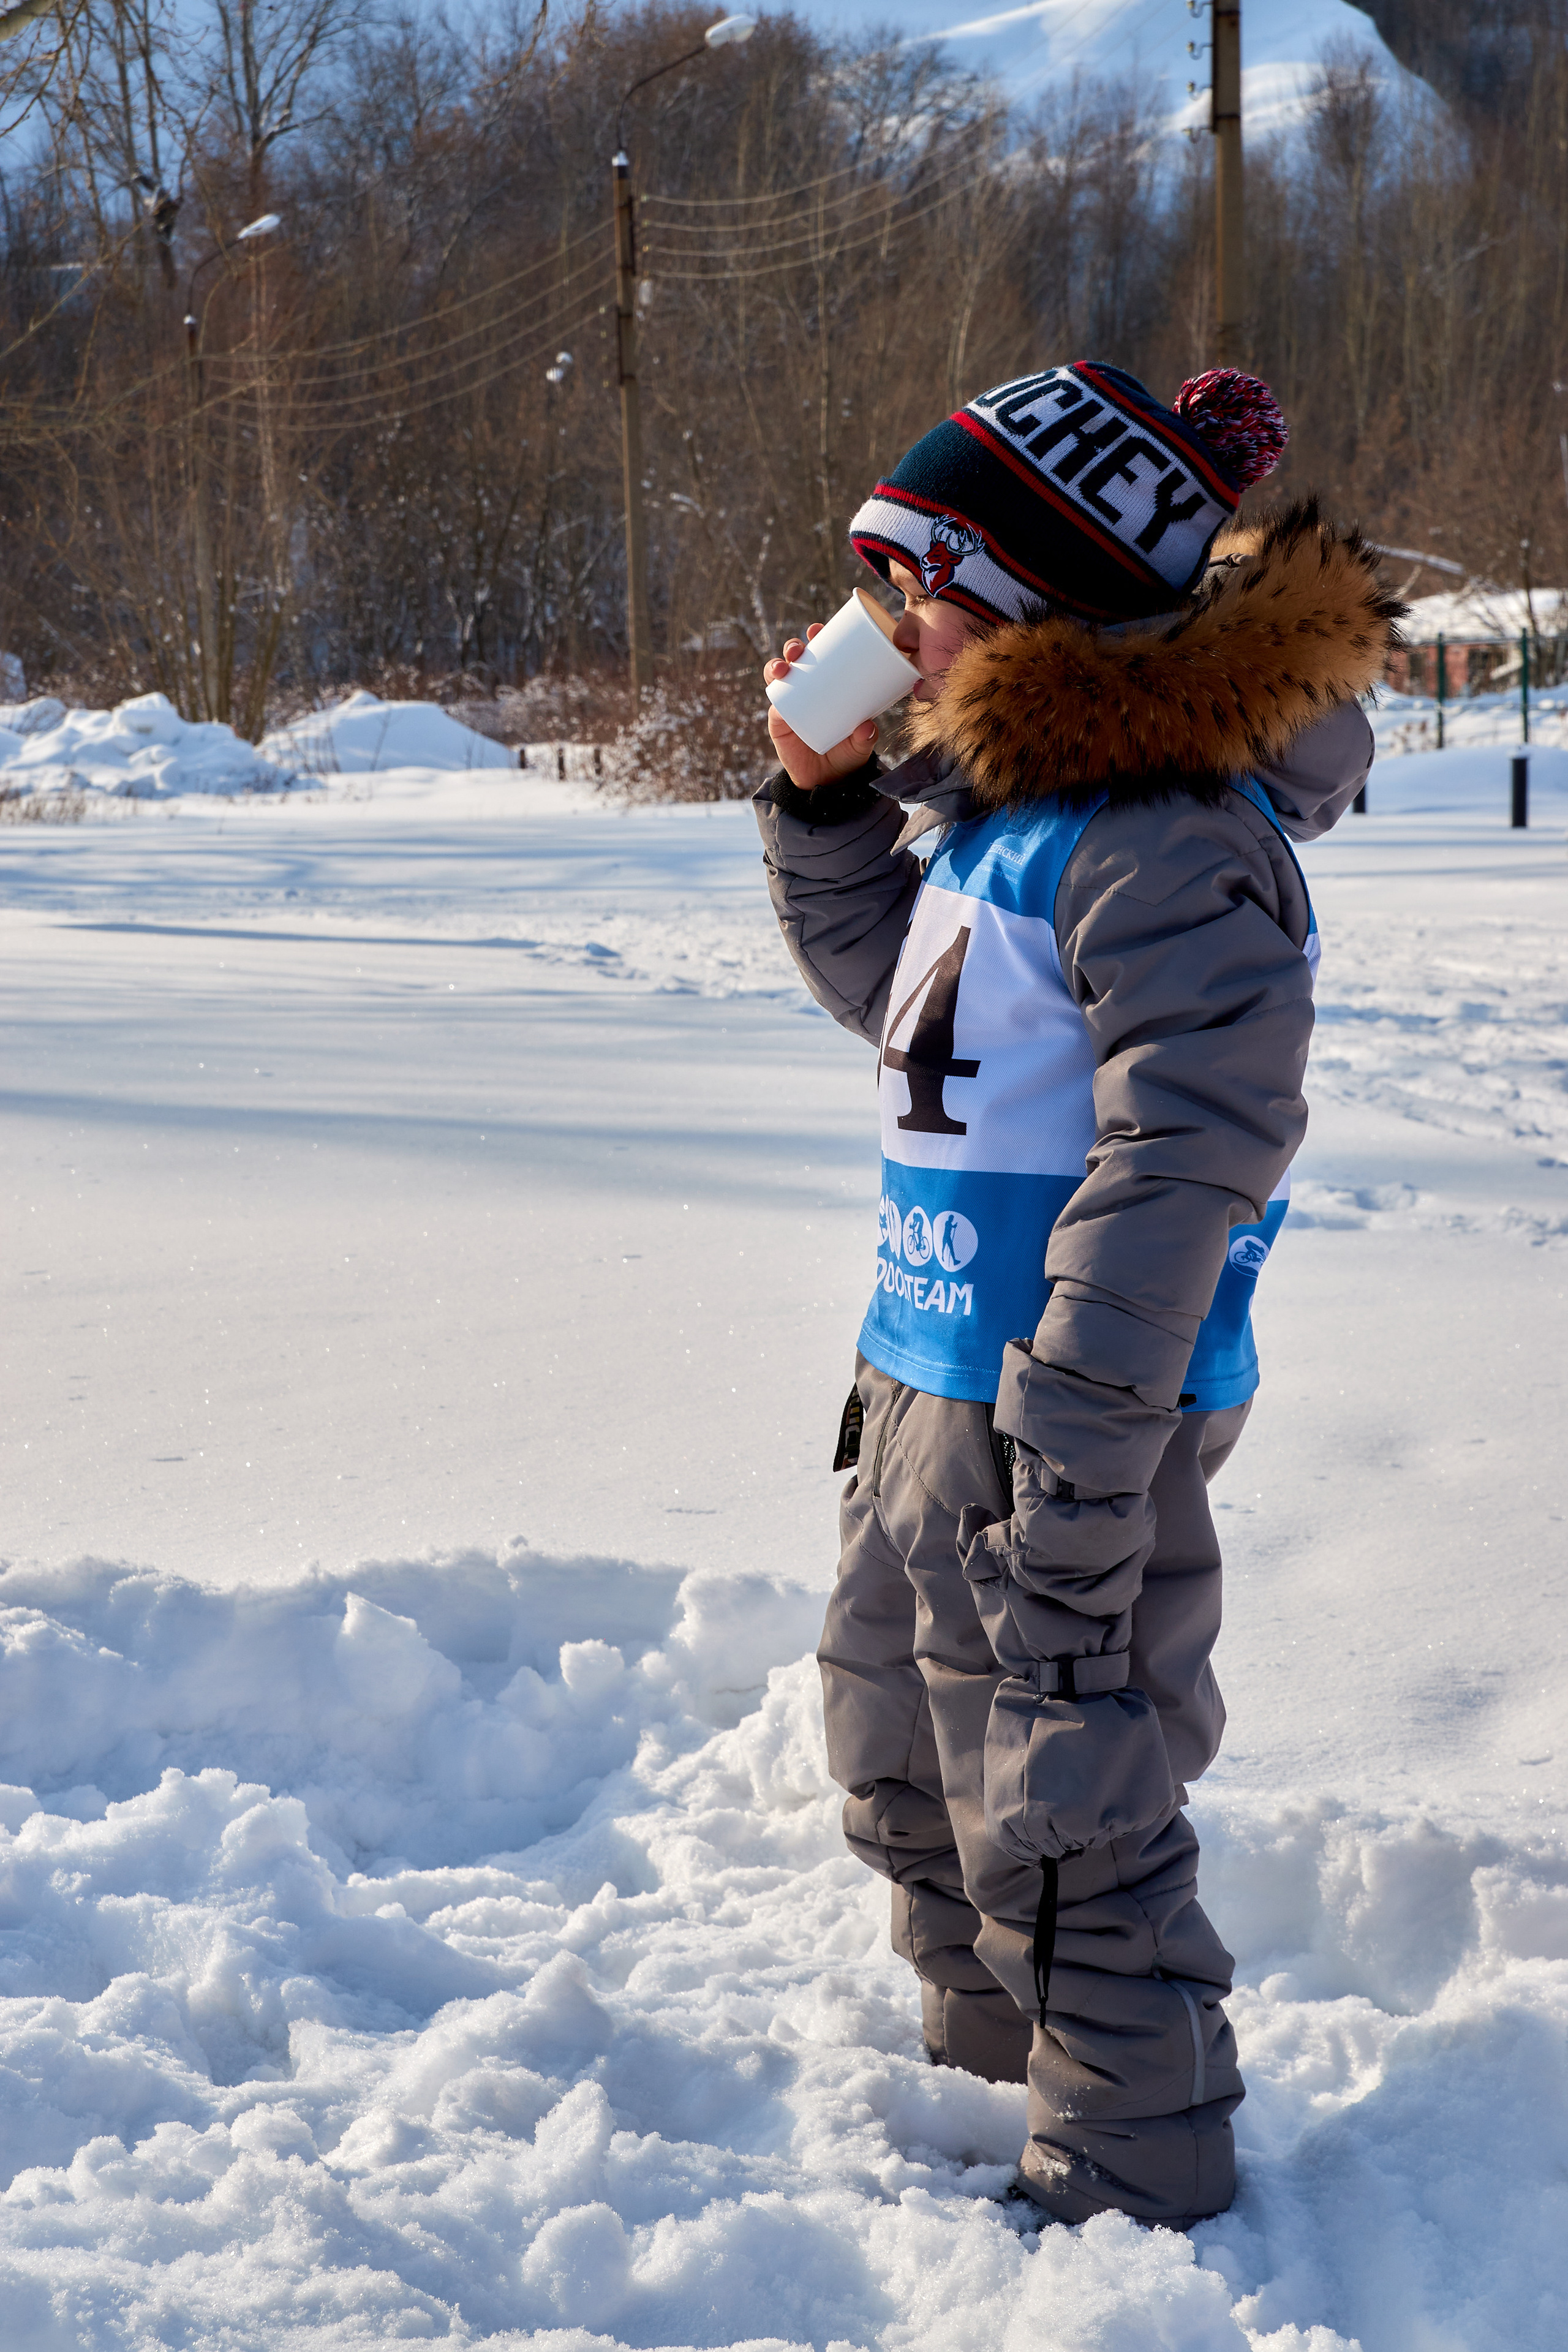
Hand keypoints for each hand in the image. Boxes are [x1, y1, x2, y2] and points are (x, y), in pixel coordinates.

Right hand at [764, 624, 878, 791]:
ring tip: (784, 667)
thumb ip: (865, 737)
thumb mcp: (860, 746)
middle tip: (799, 648)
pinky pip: (775, 700)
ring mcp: (791, 702)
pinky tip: (776, 682)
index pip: (821, 655)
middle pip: (796, 660)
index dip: (817, 638)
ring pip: (779, 675)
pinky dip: (774, 689)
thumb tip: (867, 726)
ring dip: (777, 664)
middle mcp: (807, 689)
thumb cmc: (845, 755)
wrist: (824, 781)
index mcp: (828, 685)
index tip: (818, 629)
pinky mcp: (779, 719)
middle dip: (794, 647)